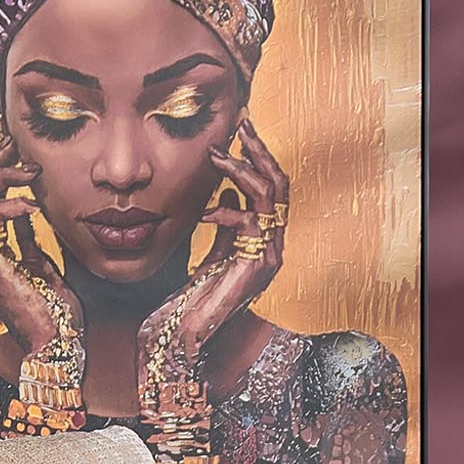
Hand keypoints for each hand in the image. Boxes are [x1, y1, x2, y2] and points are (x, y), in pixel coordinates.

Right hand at [0, 134, 83, 359]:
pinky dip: (13, 203)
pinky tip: (35, 204)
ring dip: (2, 175)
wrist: (56, 347)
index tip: (14, 152)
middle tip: (16, 147)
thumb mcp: (40, 264)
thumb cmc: (53, 313)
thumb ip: (25, 236)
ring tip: (31, 171)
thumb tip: (25, 207)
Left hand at [137, 115, 288, 425]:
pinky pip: (253, 219)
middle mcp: (273, 248)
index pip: (272, 187)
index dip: (259, 155)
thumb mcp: (209, 251)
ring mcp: (270, 258)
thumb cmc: (189, 302)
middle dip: (261, 149)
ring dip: (244, 168)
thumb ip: (224, 224)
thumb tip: (226, 192)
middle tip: (242, 121)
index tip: (239, 128)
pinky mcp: (258, 267)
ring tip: (217, 154)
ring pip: (272, 195)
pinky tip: (205, 211)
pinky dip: (229, 207)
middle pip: (280, 184)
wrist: (183, 343)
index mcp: (263, 242)